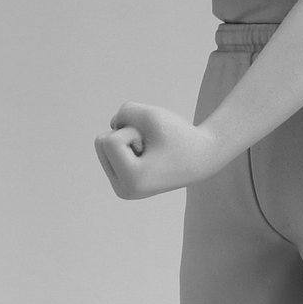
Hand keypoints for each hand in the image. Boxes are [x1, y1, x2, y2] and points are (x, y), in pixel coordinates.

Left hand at [94, 103, 225, 199]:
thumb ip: (124, 112)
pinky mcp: (123, 185)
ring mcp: (123, 190)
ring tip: (151, 152)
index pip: (110, 140)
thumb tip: (111, 126)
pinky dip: (126, 145)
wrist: (202, 158)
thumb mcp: (151, 114)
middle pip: (100, 143)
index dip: (133, 131)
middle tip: (151, 146)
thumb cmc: (179, 136)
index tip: (154, 143)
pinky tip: (147, 157)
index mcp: (132, 181)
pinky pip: (108, 151)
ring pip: (102, 146)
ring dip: (127, 139)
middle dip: (126, 134)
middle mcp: (124, 191)